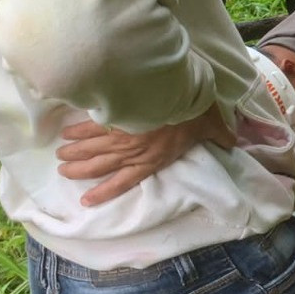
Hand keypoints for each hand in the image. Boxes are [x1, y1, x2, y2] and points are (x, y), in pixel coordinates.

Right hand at [56, 104, 235, 206]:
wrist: (176, 91)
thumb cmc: (195, 111)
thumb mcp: (212, 125)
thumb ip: (221, 136)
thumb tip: (233, 142)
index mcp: (152, 159)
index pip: (124, 181)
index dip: (104, 192)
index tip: (86, 201)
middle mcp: (132, 151)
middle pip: (100, 165)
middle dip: (80, 170)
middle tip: (64, 172)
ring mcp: (120, 134)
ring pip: (91, 148)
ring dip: (74, 152)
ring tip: (60, 155)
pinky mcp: (113, 117)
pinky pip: (91, 126)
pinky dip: (78, 130)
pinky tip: (67, 133)